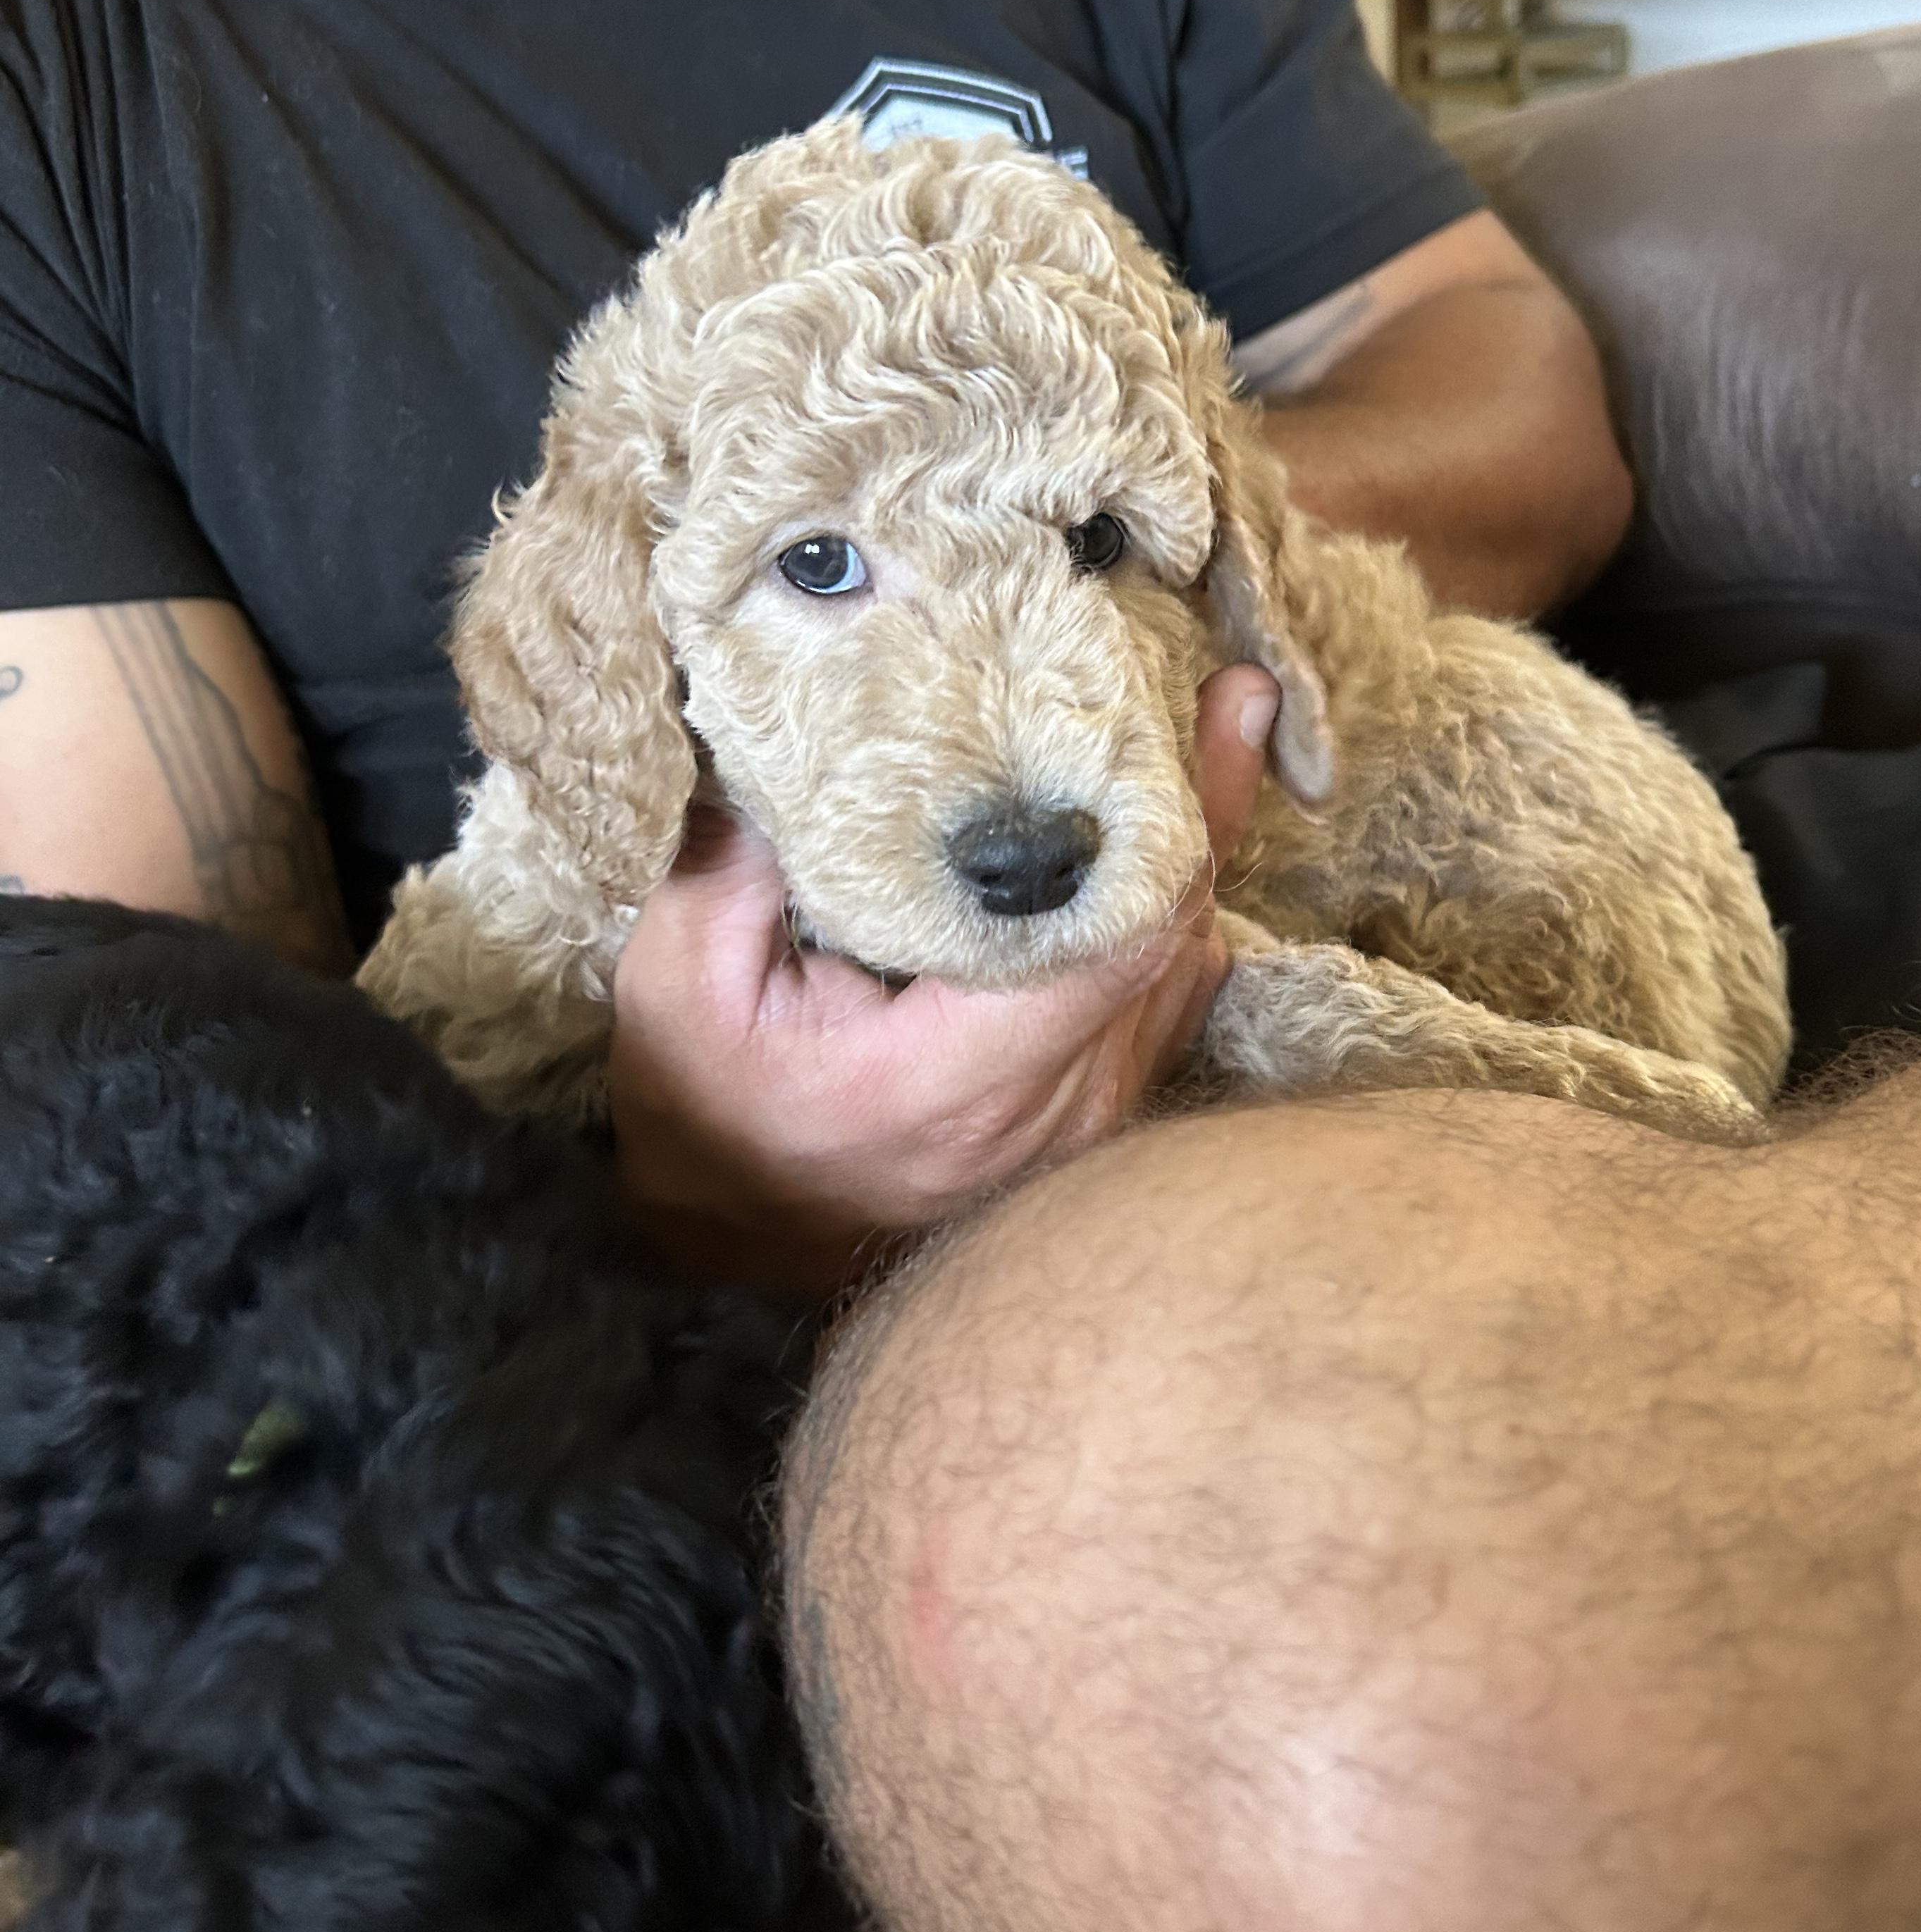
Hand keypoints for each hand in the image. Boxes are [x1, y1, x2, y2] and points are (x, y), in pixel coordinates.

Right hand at [609, 665, 1278, 1288]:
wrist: (727, 1231)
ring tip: (1210, 740)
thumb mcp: (677, 973)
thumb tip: (830, 729)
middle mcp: (1042, 1124)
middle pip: (1168, 950)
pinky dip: (1169, 920)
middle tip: (1232, 700)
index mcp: (945, 1087)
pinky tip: (1163, 840)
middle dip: (1201, 816)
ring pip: (1181, 976)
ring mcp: (1079, 1136)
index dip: (1168, 828)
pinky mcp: (1091, 1129)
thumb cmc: (699, 1103)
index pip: (1112, 948)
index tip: (1203, 718)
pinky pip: (1165, 1009)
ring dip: (1190, 861)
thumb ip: (740, 861)